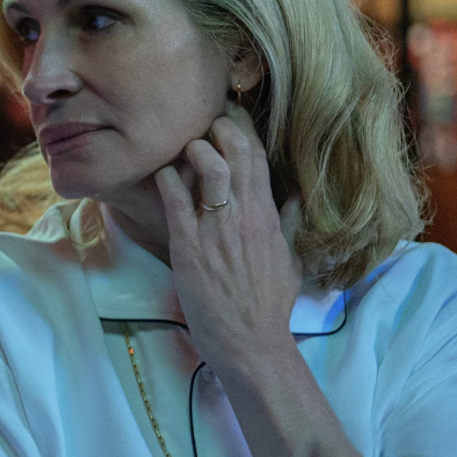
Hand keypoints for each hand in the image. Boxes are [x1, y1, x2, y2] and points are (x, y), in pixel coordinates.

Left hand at [153, 112, 300, 374]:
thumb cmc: (268, 304)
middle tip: (204, 121)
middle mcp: (245, 216)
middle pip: (236, 153)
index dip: (243, 130)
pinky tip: (162, 173)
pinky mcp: (188, 246)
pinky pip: (176, 201)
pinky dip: (168, 180)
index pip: (258, 159)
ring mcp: (216, 229)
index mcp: (268, 217)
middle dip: (219, 127)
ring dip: (194, 149)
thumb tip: (295, 196)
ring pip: (209, 169)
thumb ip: (287, 224)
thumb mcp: (288, 259)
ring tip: (185, 147)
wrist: (249, 340)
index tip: (229, 115)